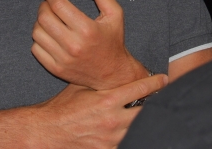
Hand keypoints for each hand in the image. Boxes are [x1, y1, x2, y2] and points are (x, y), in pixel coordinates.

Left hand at [32, 0, 147, 89]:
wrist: (113, 74)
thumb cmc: (113, 40)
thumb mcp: (115, 14)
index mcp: (87, 29)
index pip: (58, 5)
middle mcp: (74, 45)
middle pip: (44, 18)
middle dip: (43, 5)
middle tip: (48, 3)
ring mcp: (63, 59)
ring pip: (37, 33)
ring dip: (40, 22)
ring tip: (49, 18)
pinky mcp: (56, 69)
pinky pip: (36, 49)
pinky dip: (39, 39)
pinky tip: (49, 34)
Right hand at [35, 74, 167, 148]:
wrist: (47, 132)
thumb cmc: (63, 108)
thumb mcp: (81, 88)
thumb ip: (100, 81)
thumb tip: (114, 70)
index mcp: (107, 100)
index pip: (140, 89)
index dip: (155, 83)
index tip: (164, 79)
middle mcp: (113, 120)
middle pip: (146, 112)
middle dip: (155, 105)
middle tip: (163, 100)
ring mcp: (111, 139)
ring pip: (140, 130)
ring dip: (145, 122)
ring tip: (151, 116)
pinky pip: (128, 144)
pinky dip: (134, 138)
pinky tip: (137, 133)